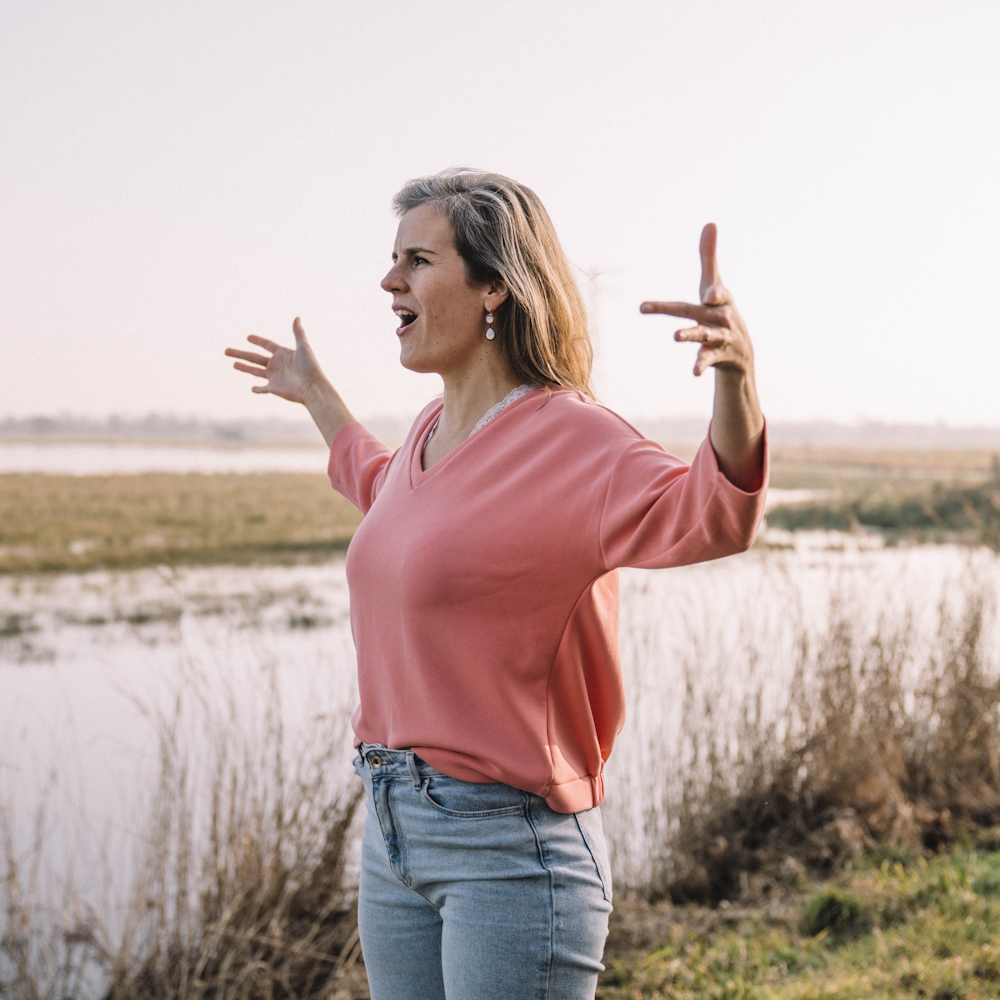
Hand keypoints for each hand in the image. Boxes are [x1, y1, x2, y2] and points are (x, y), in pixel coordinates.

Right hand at [225, 317, 324, 403]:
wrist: (313, 387)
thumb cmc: (310, 367)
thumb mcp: (303, 347)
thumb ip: (298, 333)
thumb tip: (297, 317)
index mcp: (283, 354)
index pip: (267, 345)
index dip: (258, 341)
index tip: (248, 337)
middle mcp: (277, 365)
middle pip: (254, 358)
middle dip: (240, 354)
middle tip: (225, 351)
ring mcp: (275, 377)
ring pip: (255, 371)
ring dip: (244, 368)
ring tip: (233, 364)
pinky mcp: (274, 388)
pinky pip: (263, 389)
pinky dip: (258, 389)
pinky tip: (252, 388)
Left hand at [639, 223, 754, 379]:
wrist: (740, 350)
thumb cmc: (721, 311)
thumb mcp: (715, 286)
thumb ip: (709, 257)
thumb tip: (711, 222)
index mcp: (718, 300)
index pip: (715, 293)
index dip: (715, 292)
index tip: (711, 294)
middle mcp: (719, 318)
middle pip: (697, 313)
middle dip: (685, 310)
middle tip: (678, 305)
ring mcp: (718, 338)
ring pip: (703, 336)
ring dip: (690, 335)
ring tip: (675, 336)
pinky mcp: (716, 355)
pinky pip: (707, 359)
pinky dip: (700, 364)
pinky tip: (694, 372)